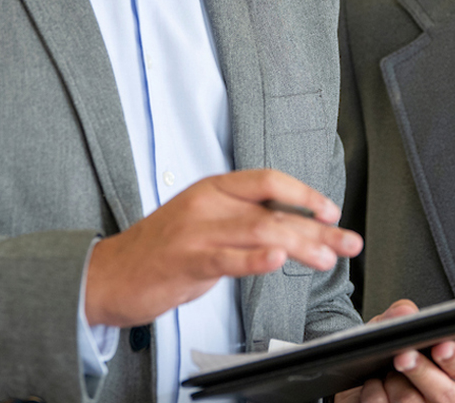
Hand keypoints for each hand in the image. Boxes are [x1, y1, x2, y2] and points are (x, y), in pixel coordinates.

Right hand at [84, 168, 362, 326]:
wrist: (107, 275)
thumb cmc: (160, 250)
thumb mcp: (204, 220)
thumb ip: (243, 218)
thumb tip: (293, 226)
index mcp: (215, 188)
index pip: (269, 180)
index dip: (305, 193)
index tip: (331, 211)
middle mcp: (209, 203)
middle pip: (274, 210)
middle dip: (317, 227)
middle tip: (348, 241)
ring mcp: (197, 231)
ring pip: (260, 231)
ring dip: (300, 245)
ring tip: (326, 257)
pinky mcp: (186, 261)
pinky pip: (227, 258)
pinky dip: (256, 260)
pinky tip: (278, 261)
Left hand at [336, 300, 454, 402]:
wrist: (362, 384)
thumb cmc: (387, 358)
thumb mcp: (394, 332)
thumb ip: (402, 316)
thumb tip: (405, 311)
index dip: (454, 358)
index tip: (440, 346)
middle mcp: (445, 401)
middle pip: (442, 394)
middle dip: (421, 371)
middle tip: (403, 356)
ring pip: (410, 401)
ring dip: (391, 381)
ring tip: (385, 370)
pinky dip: (372, 392)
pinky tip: (372, 385)